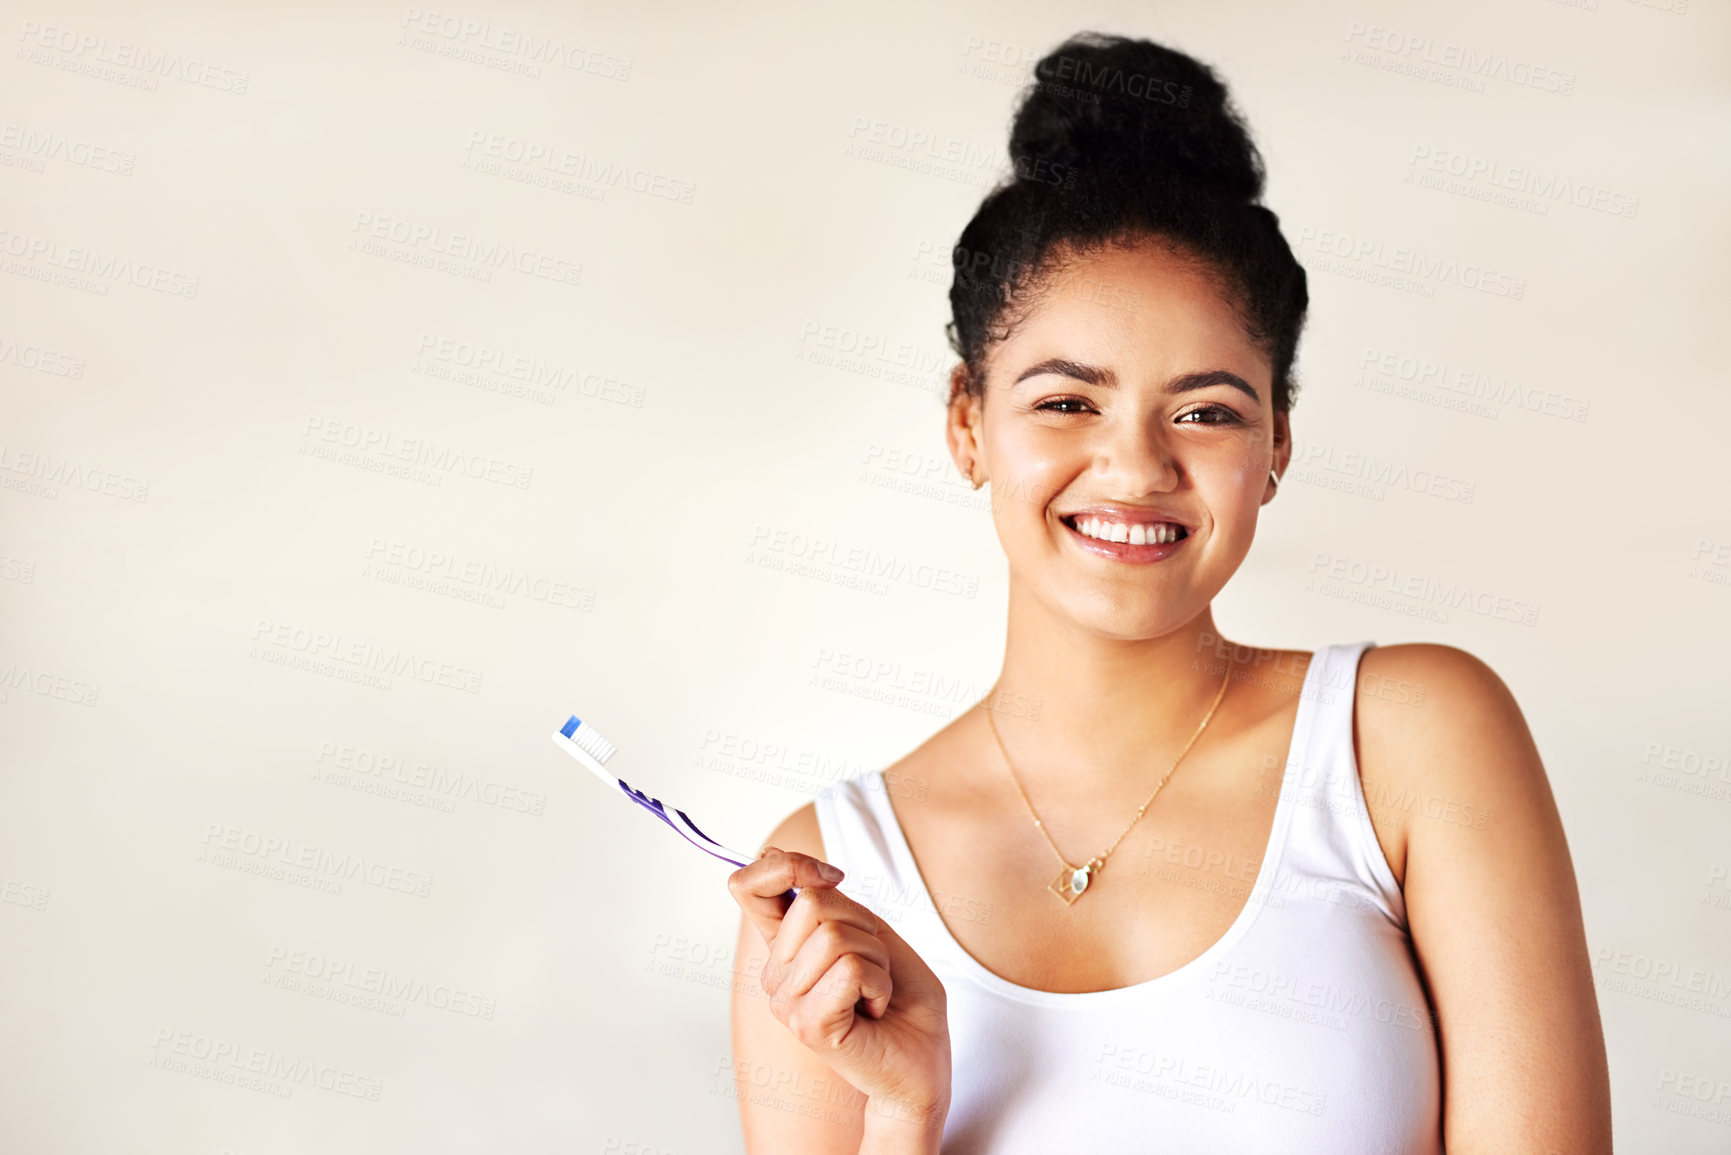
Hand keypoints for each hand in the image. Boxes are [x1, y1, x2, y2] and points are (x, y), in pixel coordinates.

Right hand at [727, 846, 951, 1127]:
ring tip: (875, 992)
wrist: (923, 1060)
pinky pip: (850, 969)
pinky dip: (880, 982)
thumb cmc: (900, 997)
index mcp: (784, 949)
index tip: (832, 877)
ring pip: (835, 935)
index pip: (747, 886)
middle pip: (812, 903)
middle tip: (873, 968)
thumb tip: (797, 867)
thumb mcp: (868, 931)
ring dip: (877, 959)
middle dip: (864, 926)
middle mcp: (775, 975)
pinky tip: (874, 1009)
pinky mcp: (808, 1024)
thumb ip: (829, 901)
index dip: (786, 865)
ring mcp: (786, 1002)